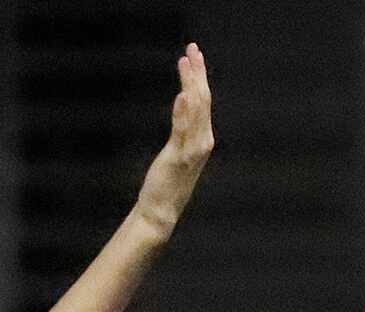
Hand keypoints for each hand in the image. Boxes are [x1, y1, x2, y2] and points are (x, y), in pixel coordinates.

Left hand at [133, 44, 214, 235]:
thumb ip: (182, 126)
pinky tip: (181, 95)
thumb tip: (183, 100)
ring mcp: (193, 150)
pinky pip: (183, 131)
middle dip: (198, 72)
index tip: (193, 54)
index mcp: (203, 137)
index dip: (198, 76)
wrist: (161, 210)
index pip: (203, 100)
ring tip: (186, 62)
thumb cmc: (167, 181)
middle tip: (192, 48)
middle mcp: (203, 141)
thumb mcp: (177, 149)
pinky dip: (183, 113)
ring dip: (191, 84)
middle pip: (202, 99)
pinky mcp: (179, 158)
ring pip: (196, 110)